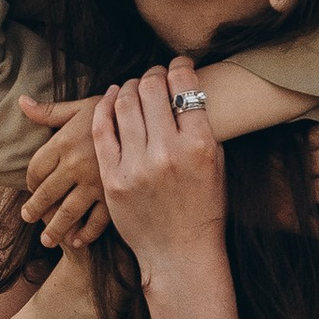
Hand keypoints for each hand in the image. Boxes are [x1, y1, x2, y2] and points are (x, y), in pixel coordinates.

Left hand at [19, 95, 111, 249]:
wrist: (153, 117)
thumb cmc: (115, 110)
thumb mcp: (82, 107)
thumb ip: (51, 111)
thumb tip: (22, 102)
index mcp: (64, 142)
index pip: (36, 169)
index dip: (30, 181)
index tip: (31, 188)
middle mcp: (76, 164)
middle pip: (46, 194)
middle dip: (34, 209)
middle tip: (27, 218)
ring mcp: (95, 183)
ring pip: (67, 212)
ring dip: (54, 229)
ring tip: (47, 239)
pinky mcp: (115, 195)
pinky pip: (96, 221)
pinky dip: (86, 234)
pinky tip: (77, 241)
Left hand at [92, 59, 226, 279]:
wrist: (180, 253)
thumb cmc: (204, 208)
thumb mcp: (215, 165)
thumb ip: (201, 128)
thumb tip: (187, 91)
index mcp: (200, 145)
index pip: (185, 87)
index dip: (180, 67)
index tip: (177, 64)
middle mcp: (169, 152)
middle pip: (152, 90)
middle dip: (152, 74)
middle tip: (153, 74)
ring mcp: (138, 166)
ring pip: (125, 105)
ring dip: (128, 87)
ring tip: (132, 86)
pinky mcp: (114, 179)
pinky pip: (103, 130)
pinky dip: (105, 108)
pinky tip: (110, 98)